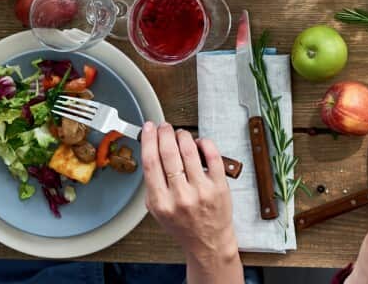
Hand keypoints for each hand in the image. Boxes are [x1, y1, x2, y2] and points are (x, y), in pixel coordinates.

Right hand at [140, 122, 240, 283]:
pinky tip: (199, 142)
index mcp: (161, 202)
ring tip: (180, 133)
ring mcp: (201, 190)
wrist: (207, 241)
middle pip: (168, 154)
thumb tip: (151, 151)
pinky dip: (205, 144)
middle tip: (164, 126)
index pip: (151, 163)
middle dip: (165, 134)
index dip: (148, 140)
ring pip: (190, 152)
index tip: (148, 128)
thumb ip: (152, 185)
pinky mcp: (219, 186)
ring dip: (183, 136)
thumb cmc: (183, 225)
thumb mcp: (157, 211)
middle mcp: (180, 196)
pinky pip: (212, 157)